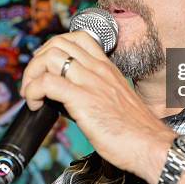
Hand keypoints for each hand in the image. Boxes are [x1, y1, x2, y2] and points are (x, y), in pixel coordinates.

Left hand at [20, 31, 174, 183]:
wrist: (152, 145)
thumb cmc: (137, 131)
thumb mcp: (116, 100)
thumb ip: (97, 91)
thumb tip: (71, 98)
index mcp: (107, 67)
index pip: (78, 37)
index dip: (55, 48)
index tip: (48, 68)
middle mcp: (98, 69)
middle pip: (58, 43)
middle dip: (37, 60)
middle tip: (34, 81)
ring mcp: (91, 82)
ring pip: (49, 57)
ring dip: (32, 74)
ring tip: (32, 94)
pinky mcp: (83, 100)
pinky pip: (47, 83)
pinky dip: (33, 91)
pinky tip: (36, 105)